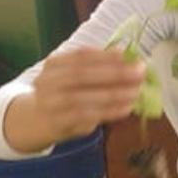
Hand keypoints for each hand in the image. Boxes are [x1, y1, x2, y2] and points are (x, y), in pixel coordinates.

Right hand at [6, 48, 145, 151]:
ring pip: (84, 97)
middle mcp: (47, 81)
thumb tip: (128, 56)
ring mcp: (50, 103)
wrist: (37, 120)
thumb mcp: (75, 75)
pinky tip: (126, 108)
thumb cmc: (65, 93)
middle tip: (140, 73)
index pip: (80, 55)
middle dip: (115, 73)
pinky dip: (109, 111)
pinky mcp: (58, 122)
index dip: (106, 55)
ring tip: (137, 92)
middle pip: (82, 75)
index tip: (129, 56)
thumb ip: (98, 66)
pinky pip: (86, 116)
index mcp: (54, 64)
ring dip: (115, 94)